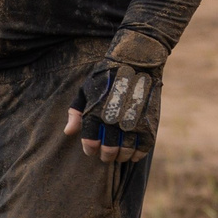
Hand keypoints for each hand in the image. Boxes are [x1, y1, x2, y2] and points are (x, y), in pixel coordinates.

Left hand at [65, 35, 164, 163]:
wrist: (135, 60)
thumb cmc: (106, 76)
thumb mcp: (85, 91)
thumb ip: (75, 113)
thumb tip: (68, 133)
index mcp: (95, 113)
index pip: (90, 143)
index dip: (90, 149)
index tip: (92, 149)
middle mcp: (113, 120)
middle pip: (109, 151)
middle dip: (106, 156)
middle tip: (106, 156)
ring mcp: (132, 122)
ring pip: (127, 151)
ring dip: (122, 156)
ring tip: (120, 155)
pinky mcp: (149, 122)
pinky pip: (144, 146)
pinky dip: (139, 154)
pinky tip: (134, 154)